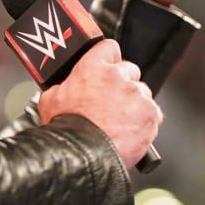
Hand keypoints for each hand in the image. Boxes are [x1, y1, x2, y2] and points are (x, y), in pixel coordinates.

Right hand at [37, 39, 161, 168]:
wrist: (82, 156)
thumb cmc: (65, 130)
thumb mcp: (50, 100)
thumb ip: (63, 86)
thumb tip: (63, 87)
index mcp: (93, 67)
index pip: (110, 48)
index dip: (109, 59)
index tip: (108, 69)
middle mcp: (118, 76)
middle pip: (129, 71)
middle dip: (123, 85)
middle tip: (111, 104)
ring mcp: (136, 95)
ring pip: (142, 94)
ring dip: (134, 105)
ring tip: (119, 124)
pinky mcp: (151, 114)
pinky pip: (154, 114)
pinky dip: (145, 123)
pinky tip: (130, 133)